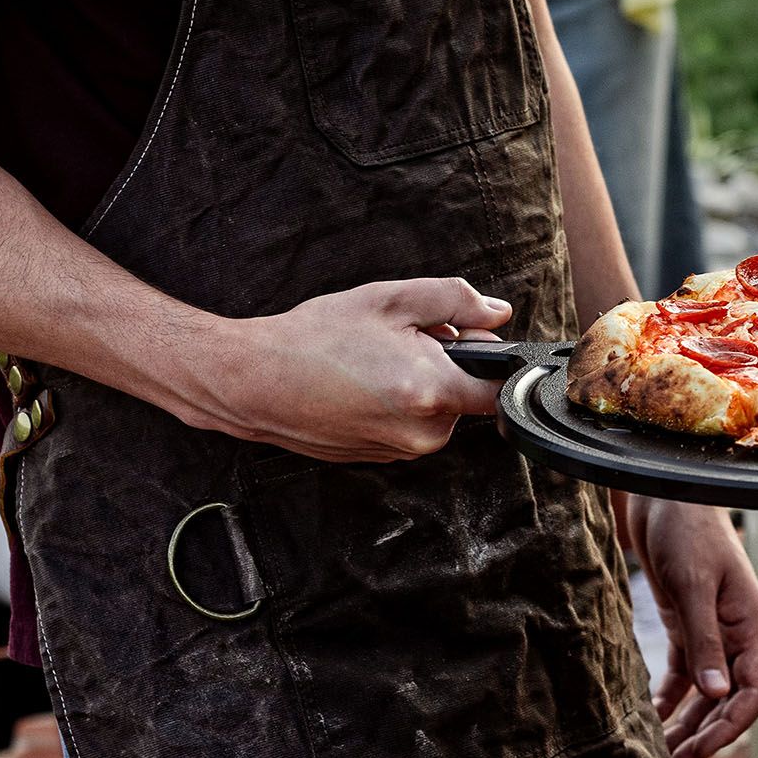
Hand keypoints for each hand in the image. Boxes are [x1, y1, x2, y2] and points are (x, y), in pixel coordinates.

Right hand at [189, 278, 511, 462]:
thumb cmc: (317, 338)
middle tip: (402, 340)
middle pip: (466, 398)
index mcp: (432, 392)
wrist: (257, 381)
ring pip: (436, 412)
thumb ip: (456, 302)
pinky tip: (364, 382)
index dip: (491, 360)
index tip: (468, 340)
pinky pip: (409, 426)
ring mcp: (400, 450)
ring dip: (421, 384)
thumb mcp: (391, 300)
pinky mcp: (381, 457)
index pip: (499, 391)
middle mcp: (422, 433)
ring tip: (375, 360)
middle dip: (447, 365)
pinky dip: (398, 403)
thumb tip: (499, 314)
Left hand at [631, 498, 757, 757]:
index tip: (699, 752)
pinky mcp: (685, 625)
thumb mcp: (693, 584)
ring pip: (705, 692)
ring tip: (662, 753)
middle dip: (706, 734)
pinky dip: (669, 698)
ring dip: (687, 722)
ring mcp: (711, 631)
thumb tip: (717, 695)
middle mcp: (736, 634)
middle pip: (729, 700)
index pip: (754, 692)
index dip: (731, 727)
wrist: (662, 493)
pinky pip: (682, 674)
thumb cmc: (685, 529)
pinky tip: (651, 718)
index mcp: (751, 625)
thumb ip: (705, 639)